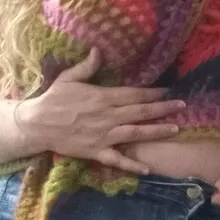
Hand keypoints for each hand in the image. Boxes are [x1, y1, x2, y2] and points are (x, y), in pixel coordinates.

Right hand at [15, 48, 185, 173]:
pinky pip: (116, 160)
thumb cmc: (53, 99)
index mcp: (102, 98)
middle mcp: (106, 116)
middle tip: (182, 106)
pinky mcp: (96, 152)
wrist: (36, 124)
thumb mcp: (68, 78)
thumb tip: (98, 50)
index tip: (168, 90)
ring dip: (156, 131)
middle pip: (140, 112)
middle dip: (162, 109)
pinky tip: (147, 169)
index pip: (133, 94)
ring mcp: (103, 136)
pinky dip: (131, 165)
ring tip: (175, 129)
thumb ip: (86, 66)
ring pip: (134, 133)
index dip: (152, 92)